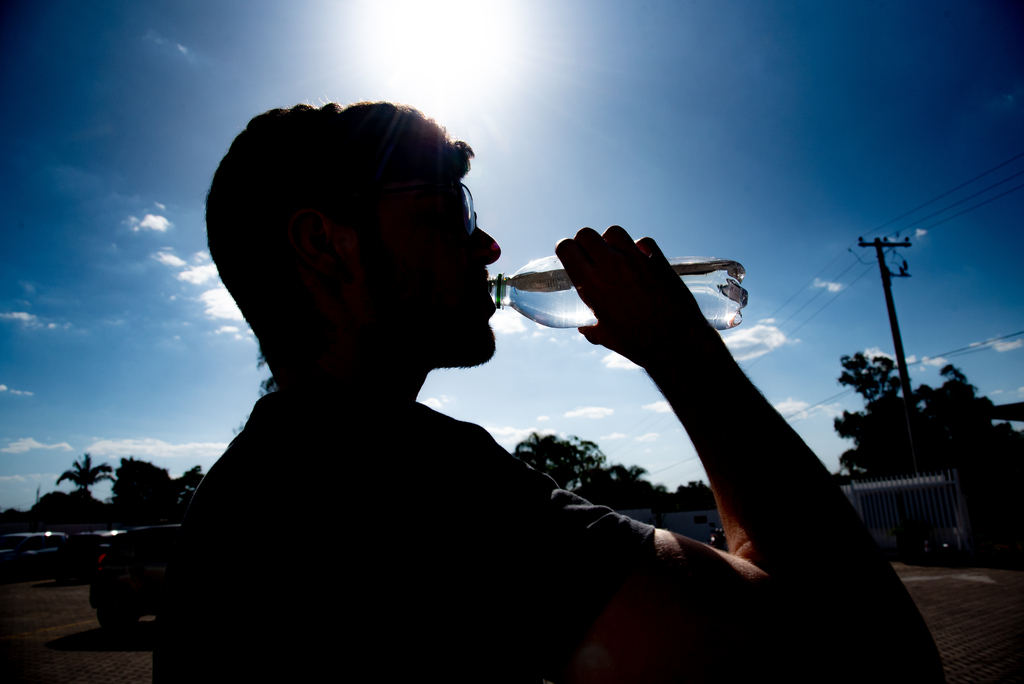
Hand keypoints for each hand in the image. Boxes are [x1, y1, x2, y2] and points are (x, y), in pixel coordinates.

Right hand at [554, 226, 711, 368]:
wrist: (675, 341)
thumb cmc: (639, 343)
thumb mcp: (608, 337)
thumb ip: (592, 329)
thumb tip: (585, 328)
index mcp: (592, 285)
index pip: (567, 249)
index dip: (566, 250)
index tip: (570, 256)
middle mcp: (611, 267)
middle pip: (586, 234)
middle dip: (585, 243)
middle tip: (591, 256)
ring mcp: (635, 260)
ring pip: (613, 232)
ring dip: (611, 241)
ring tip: (616, 255)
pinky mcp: (657, 260)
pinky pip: (643, 241)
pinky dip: (640, 248)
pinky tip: (641, 260)